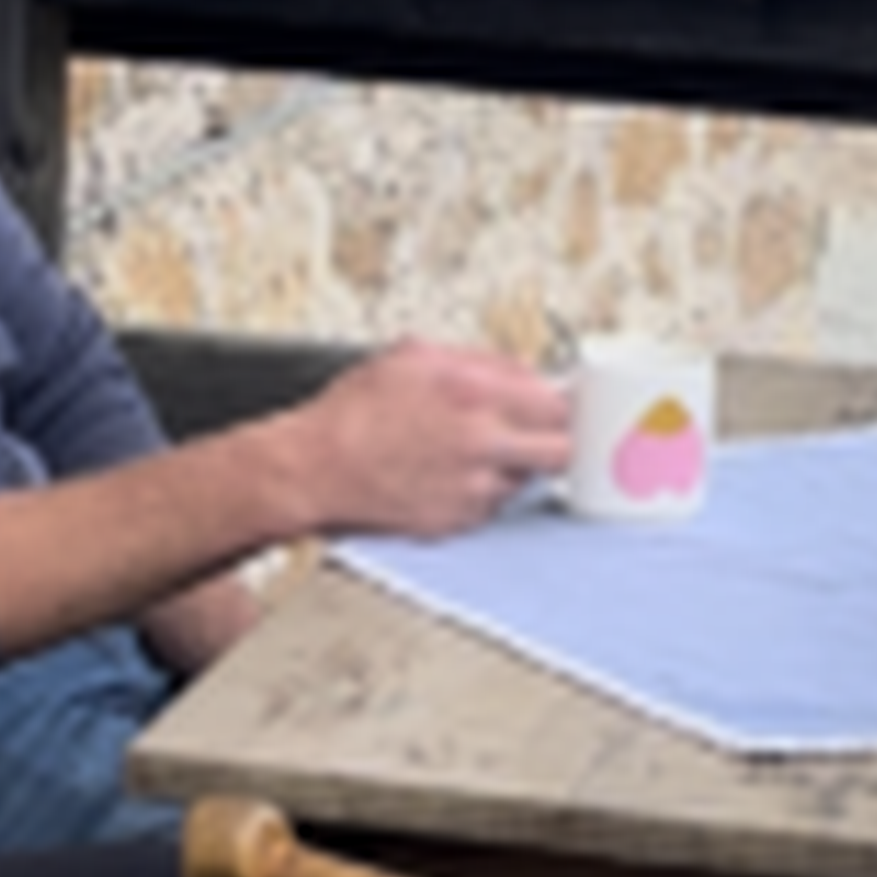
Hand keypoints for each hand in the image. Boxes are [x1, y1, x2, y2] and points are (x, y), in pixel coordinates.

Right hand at [287, 341, 571, 538]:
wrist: (315, 468)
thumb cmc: (353, 413)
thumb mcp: (414, 356)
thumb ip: (478, 360)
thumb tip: (520, 370)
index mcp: (473, 392)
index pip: (557, 403)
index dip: (558, 404)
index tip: (554, 404)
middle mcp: (480, 442)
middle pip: (561, 451)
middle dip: (553, 440)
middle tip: (538, 433)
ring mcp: (472, 486)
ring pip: (528, 479)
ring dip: (515, 466)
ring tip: (476, 451)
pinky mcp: (458, 519)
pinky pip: (494, 504)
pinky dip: (483, 490)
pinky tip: (452, 473)